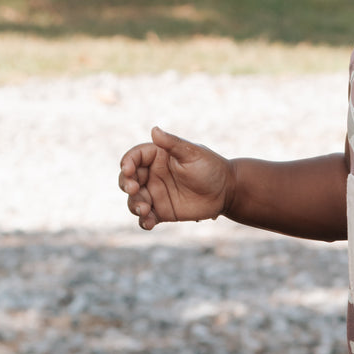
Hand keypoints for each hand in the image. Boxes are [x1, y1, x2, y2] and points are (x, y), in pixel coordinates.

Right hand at [118, 126, 232, 230]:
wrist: (227, 191)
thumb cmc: (211, 167)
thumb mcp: (192, 153)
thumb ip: (172, 144)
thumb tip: (154, 130)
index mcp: (157, 157)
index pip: (134, 157)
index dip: (127, 163)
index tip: (128, 170)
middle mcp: (152, 175)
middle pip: (128, 179)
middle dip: (126, 184)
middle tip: (134, 189)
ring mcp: (155, 194)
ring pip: (134, 200)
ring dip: (134, 204)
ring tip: (144, 209)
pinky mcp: (161, 211)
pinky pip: (146, 217)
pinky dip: (144, 221)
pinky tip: (149, 223)